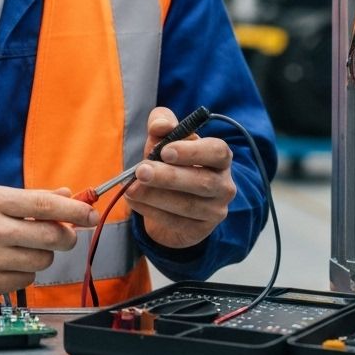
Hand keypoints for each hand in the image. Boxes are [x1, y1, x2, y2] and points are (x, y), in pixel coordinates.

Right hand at [0, 186, 98, 297]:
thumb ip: (31, 198)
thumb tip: (67, 195)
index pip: (45, 205)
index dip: (74, 211)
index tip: (91, 214)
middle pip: (51, 236)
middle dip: (66, 237)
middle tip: (64, 235)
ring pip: (43, 261)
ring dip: (42, 256)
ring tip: (23, 248)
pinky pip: (27, 281)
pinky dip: (25, 273)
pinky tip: (8, 264)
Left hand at [123, 106, 235, 249]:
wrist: (170, 199)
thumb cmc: (171, 162)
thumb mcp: (164, 139)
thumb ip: (162, 124)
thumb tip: (160, 125)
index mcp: (219, 157)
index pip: (217, 152)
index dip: (192, 152)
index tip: (165, 151)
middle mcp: (224, 184)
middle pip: (203, 182)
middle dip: (169, 177)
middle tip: (141, 171)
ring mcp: (215, 210)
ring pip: (188, 205)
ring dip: (156, 196)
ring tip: (131, 188)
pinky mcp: (200, 230)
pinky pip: (176, 222)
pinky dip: (151, 211)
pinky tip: (134, 201)